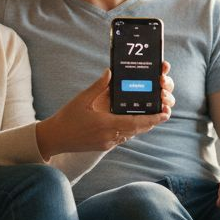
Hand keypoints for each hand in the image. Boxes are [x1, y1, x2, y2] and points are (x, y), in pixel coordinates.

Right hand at [35, 66, 173, 158]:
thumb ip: (98, 86)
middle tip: (164, 112)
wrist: (54, 138)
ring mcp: (107, 143)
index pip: (136, 123)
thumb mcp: (82, 99)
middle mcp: (110, 136)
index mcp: (107, 124)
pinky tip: (131, 122)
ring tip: (152, 116)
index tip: (165, 113)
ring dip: (141, 126)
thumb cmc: (67, 118)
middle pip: (137, 130)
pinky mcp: (103, 146)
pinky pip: (122, 138)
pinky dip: (130, 130)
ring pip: (131, 134)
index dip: (153, 118)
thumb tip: (110, 72)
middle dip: (151, 121)